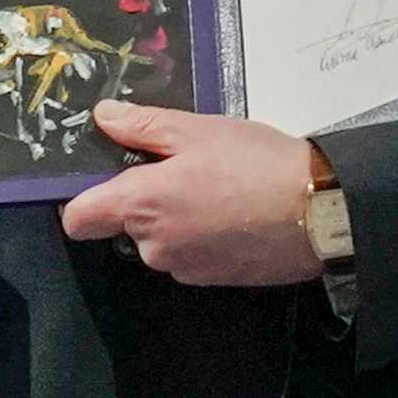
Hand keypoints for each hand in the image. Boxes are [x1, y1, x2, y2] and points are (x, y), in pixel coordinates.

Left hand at [58, 105, 326, 288]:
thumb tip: (103, 117)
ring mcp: (185, 268)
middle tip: (188, 169)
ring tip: (220, 189)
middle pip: (126, 227)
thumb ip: (143, 125)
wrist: (320, 213)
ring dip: (178, 219)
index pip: (78, 219)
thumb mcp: (197, 130)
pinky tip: (236, 214)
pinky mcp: (214, 280)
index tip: (110, 178)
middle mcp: (154, 246)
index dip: (86, 199)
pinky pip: (191, 255)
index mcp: (140, 207)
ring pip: (161, 241)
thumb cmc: (256, 165)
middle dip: (147, 201)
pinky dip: (204, 236)